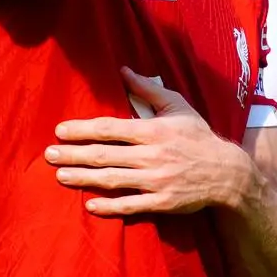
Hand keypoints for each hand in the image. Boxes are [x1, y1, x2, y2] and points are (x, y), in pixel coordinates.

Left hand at [45, 67, 249, 216]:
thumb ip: (148, 89)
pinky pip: (130, 206)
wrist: (227, 173)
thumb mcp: (177, 106)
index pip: (110, 128)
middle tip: (48, 154)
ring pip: (112, 180)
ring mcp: (156, 181)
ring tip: (60, 176)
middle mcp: (152, 156)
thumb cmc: (199, 136)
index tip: (60, 130)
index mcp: (153, 130)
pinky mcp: (162, 203)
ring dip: (83, 178)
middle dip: (73, 155)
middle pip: (104, 155)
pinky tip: (89, 205)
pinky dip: (109, 206)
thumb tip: (124, 70)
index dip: (83, 129)